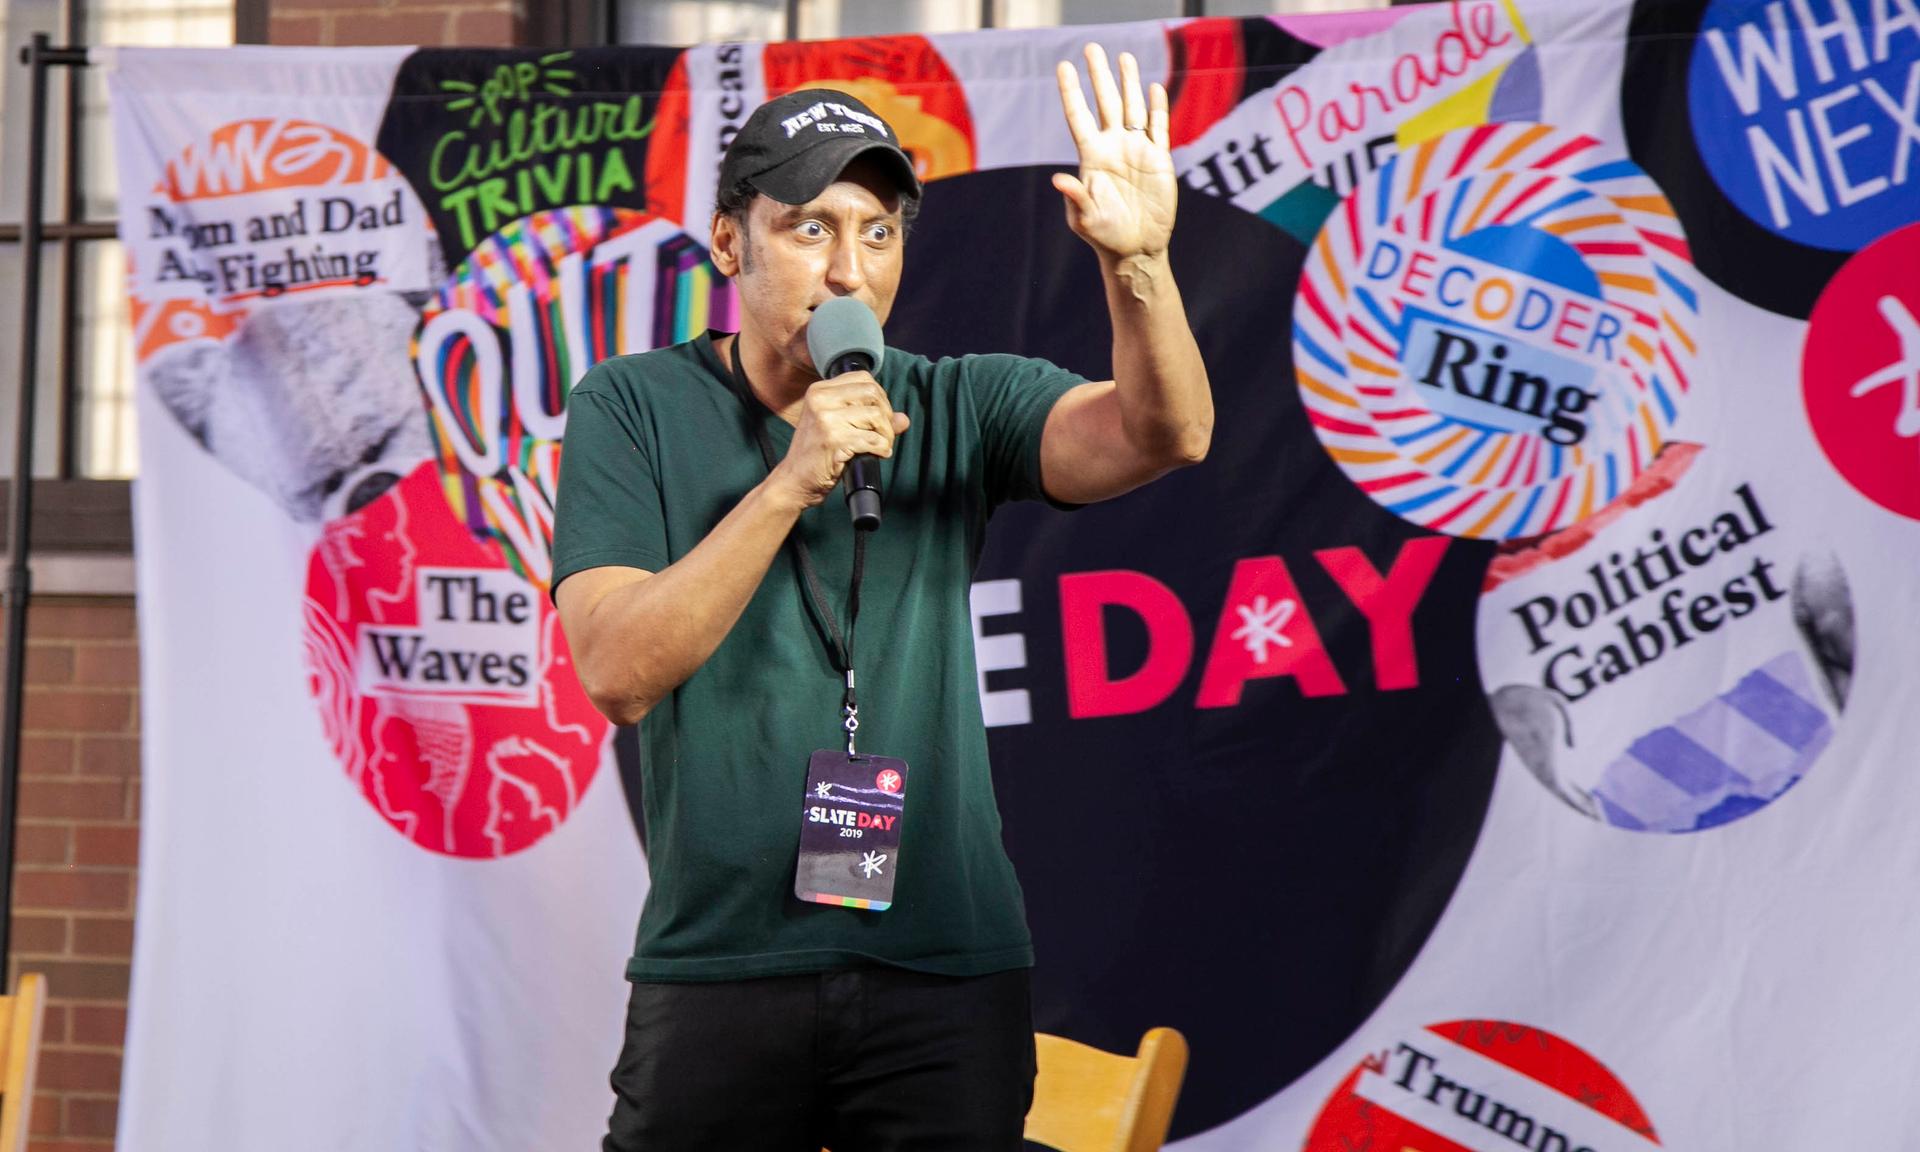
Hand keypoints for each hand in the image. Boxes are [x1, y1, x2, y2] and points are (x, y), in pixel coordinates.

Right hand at [769, 372, 910, 507]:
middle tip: (884, 434)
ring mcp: (826, 419)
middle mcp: (820, 399)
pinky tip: (878, 454)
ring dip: (886, 434)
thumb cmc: (816, 455)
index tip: (879, 417)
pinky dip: (882, 448)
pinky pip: (872, 439)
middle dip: (886, 415)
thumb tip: (904, 419)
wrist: (794, 481)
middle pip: (872, 393)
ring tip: (882, 446)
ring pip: (876, 416)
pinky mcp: (833, 440)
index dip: (880, 397)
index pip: (864, 378)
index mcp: (819, 391)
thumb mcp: (838, 427)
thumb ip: (869, 418)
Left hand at [1054, 44, 1176, 263]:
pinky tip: (1152, 88)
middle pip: (1105, 104)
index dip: (1071, 92)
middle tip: (1092, 47)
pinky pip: (1158, 128)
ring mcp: (1136, 151)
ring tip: (1124, 57)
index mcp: (1092, 158)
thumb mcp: (1085, 219)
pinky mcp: (1159, 160)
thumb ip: (1075, 197)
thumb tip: (1058, 179)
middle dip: (1099, 76)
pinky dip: (1156, 108)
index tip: (1063, 66)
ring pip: (1132, 109)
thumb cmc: (1105, 236)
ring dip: (1129, 83)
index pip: (1078, 117)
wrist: (1136, 249)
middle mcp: (1113, 148)